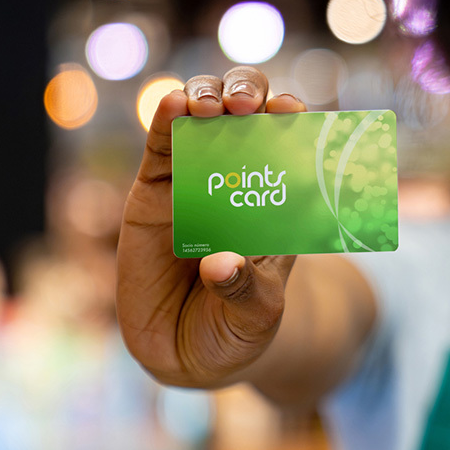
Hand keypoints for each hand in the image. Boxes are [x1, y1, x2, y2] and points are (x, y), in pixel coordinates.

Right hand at [116, 66, 307, 387]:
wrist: (183, 354)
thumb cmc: (234, 330)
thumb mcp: (253, 316)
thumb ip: (244, 290)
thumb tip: (220, 264)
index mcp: (279, 201)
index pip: (293, 144)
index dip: (294, 121)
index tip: (294, 112)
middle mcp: (240, 180)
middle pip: (249, 114)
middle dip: (250, 95)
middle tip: (248, 106)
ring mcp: (196, 180)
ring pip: (203, 116)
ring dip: (208, 97)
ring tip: (210, 108)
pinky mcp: (155, 191)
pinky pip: (160, 145)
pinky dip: (165, 117)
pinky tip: (174, 104)